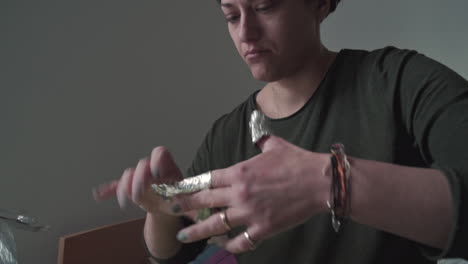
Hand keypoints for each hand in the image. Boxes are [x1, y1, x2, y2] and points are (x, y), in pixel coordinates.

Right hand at [93, 146, 186, 215]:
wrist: (171, 204)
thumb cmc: (182, 197)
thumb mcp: (187, 197)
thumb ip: (186, 198)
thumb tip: (191, 206)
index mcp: (168, 166)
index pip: (160, 153)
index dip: (157, 161)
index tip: (156, 174)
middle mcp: (152, 168)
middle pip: (141, 165)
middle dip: (139, 179)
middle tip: (138, 194)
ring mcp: (140, 177)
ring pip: (128, 175)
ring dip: (125, 187)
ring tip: (126, 202)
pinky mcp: (130, 187)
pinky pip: (117, 186)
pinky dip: (109, 190)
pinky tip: (99, 195)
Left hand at [172, 135, 330, 252]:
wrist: (319, 182)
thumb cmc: (297, 162)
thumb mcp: (275, 146)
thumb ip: (261, 140)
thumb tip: (258, 134)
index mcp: (239, 172)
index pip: (207, 179)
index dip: (190, 185)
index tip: (177, 188)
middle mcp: (239, 193)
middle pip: (204, 201)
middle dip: (185, 205)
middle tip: (172, 209)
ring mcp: (250, 213)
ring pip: (216, 224)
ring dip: (198, 230)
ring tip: (184, 235)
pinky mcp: (263, 228)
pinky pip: (241, 240)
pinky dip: (231, 244)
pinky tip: (223, 245)